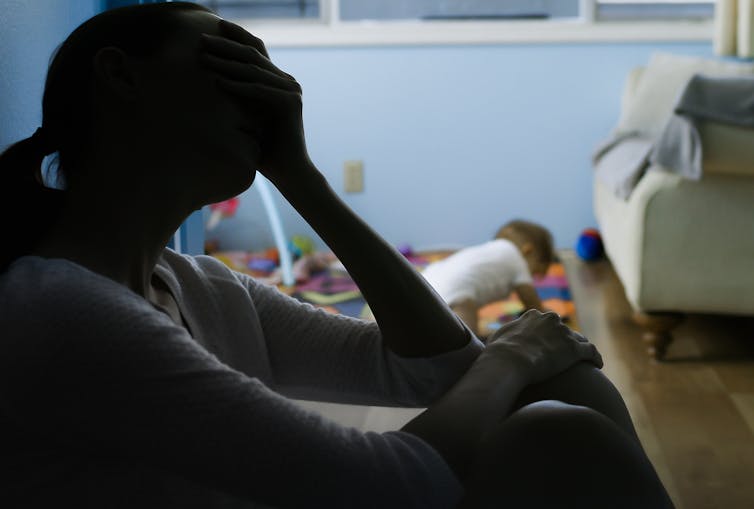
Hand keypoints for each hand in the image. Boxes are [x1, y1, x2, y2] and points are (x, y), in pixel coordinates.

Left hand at [199, 20, 310, 185]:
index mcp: (278, 80)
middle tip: (201, 39)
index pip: (256, 50)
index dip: (236, 35)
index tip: (213, 26)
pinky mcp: (291, 104)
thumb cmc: (264, 148)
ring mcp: (292, 91)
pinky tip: (218, 82)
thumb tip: (209, 78)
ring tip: (203, 59)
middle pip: (253, 55)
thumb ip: (238, 95)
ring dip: (226, 63)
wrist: (288, 171)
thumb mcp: (246, 115)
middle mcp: (288, 81)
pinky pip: (259, 90)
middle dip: (225, 46)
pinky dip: (239, 86)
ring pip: (254, 71)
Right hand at [483, 309, 601, 384]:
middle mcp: (550, 320)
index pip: (545, 323)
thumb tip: (498, 340)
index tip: (547, 344)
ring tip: (584, 361)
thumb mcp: (497, 339)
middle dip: (564, 340)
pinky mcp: (574, 349)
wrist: (509, 360)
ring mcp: (563, 333)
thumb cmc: (499, 352)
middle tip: (564, 354)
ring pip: (578, 339)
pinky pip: (591, 351)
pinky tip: (598, 365)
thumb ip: (504, 336)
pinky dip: (595, 358)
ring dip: (580, 348)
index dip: (547, 334)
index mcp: (533, 316)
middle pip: (563, 329)